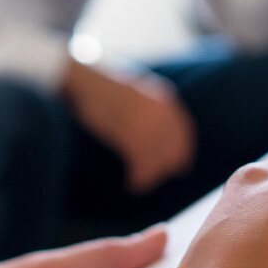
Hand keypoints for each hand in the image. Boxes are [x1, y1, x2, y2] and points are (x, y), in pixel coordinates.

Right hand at [62, 59, 195, 192]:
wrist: (84, 82)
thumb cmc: (101, 88)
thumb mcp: (134, 91)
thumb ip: (148, 107)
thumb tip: (153, 131)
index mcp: (164, 99)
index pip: (183, 132)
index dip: (179, 152)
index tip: (176, 167)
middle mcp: (162, 112)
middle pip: (174, 149)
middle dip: (163, 167)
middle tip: (150, 179)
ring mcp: (149, 123)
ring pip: (159, 159)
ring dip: (150, 176)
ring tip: (138, 185)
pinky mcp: (134, 134)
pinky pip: (143, 163)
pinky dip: (139, 177)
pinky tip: (132, 184)